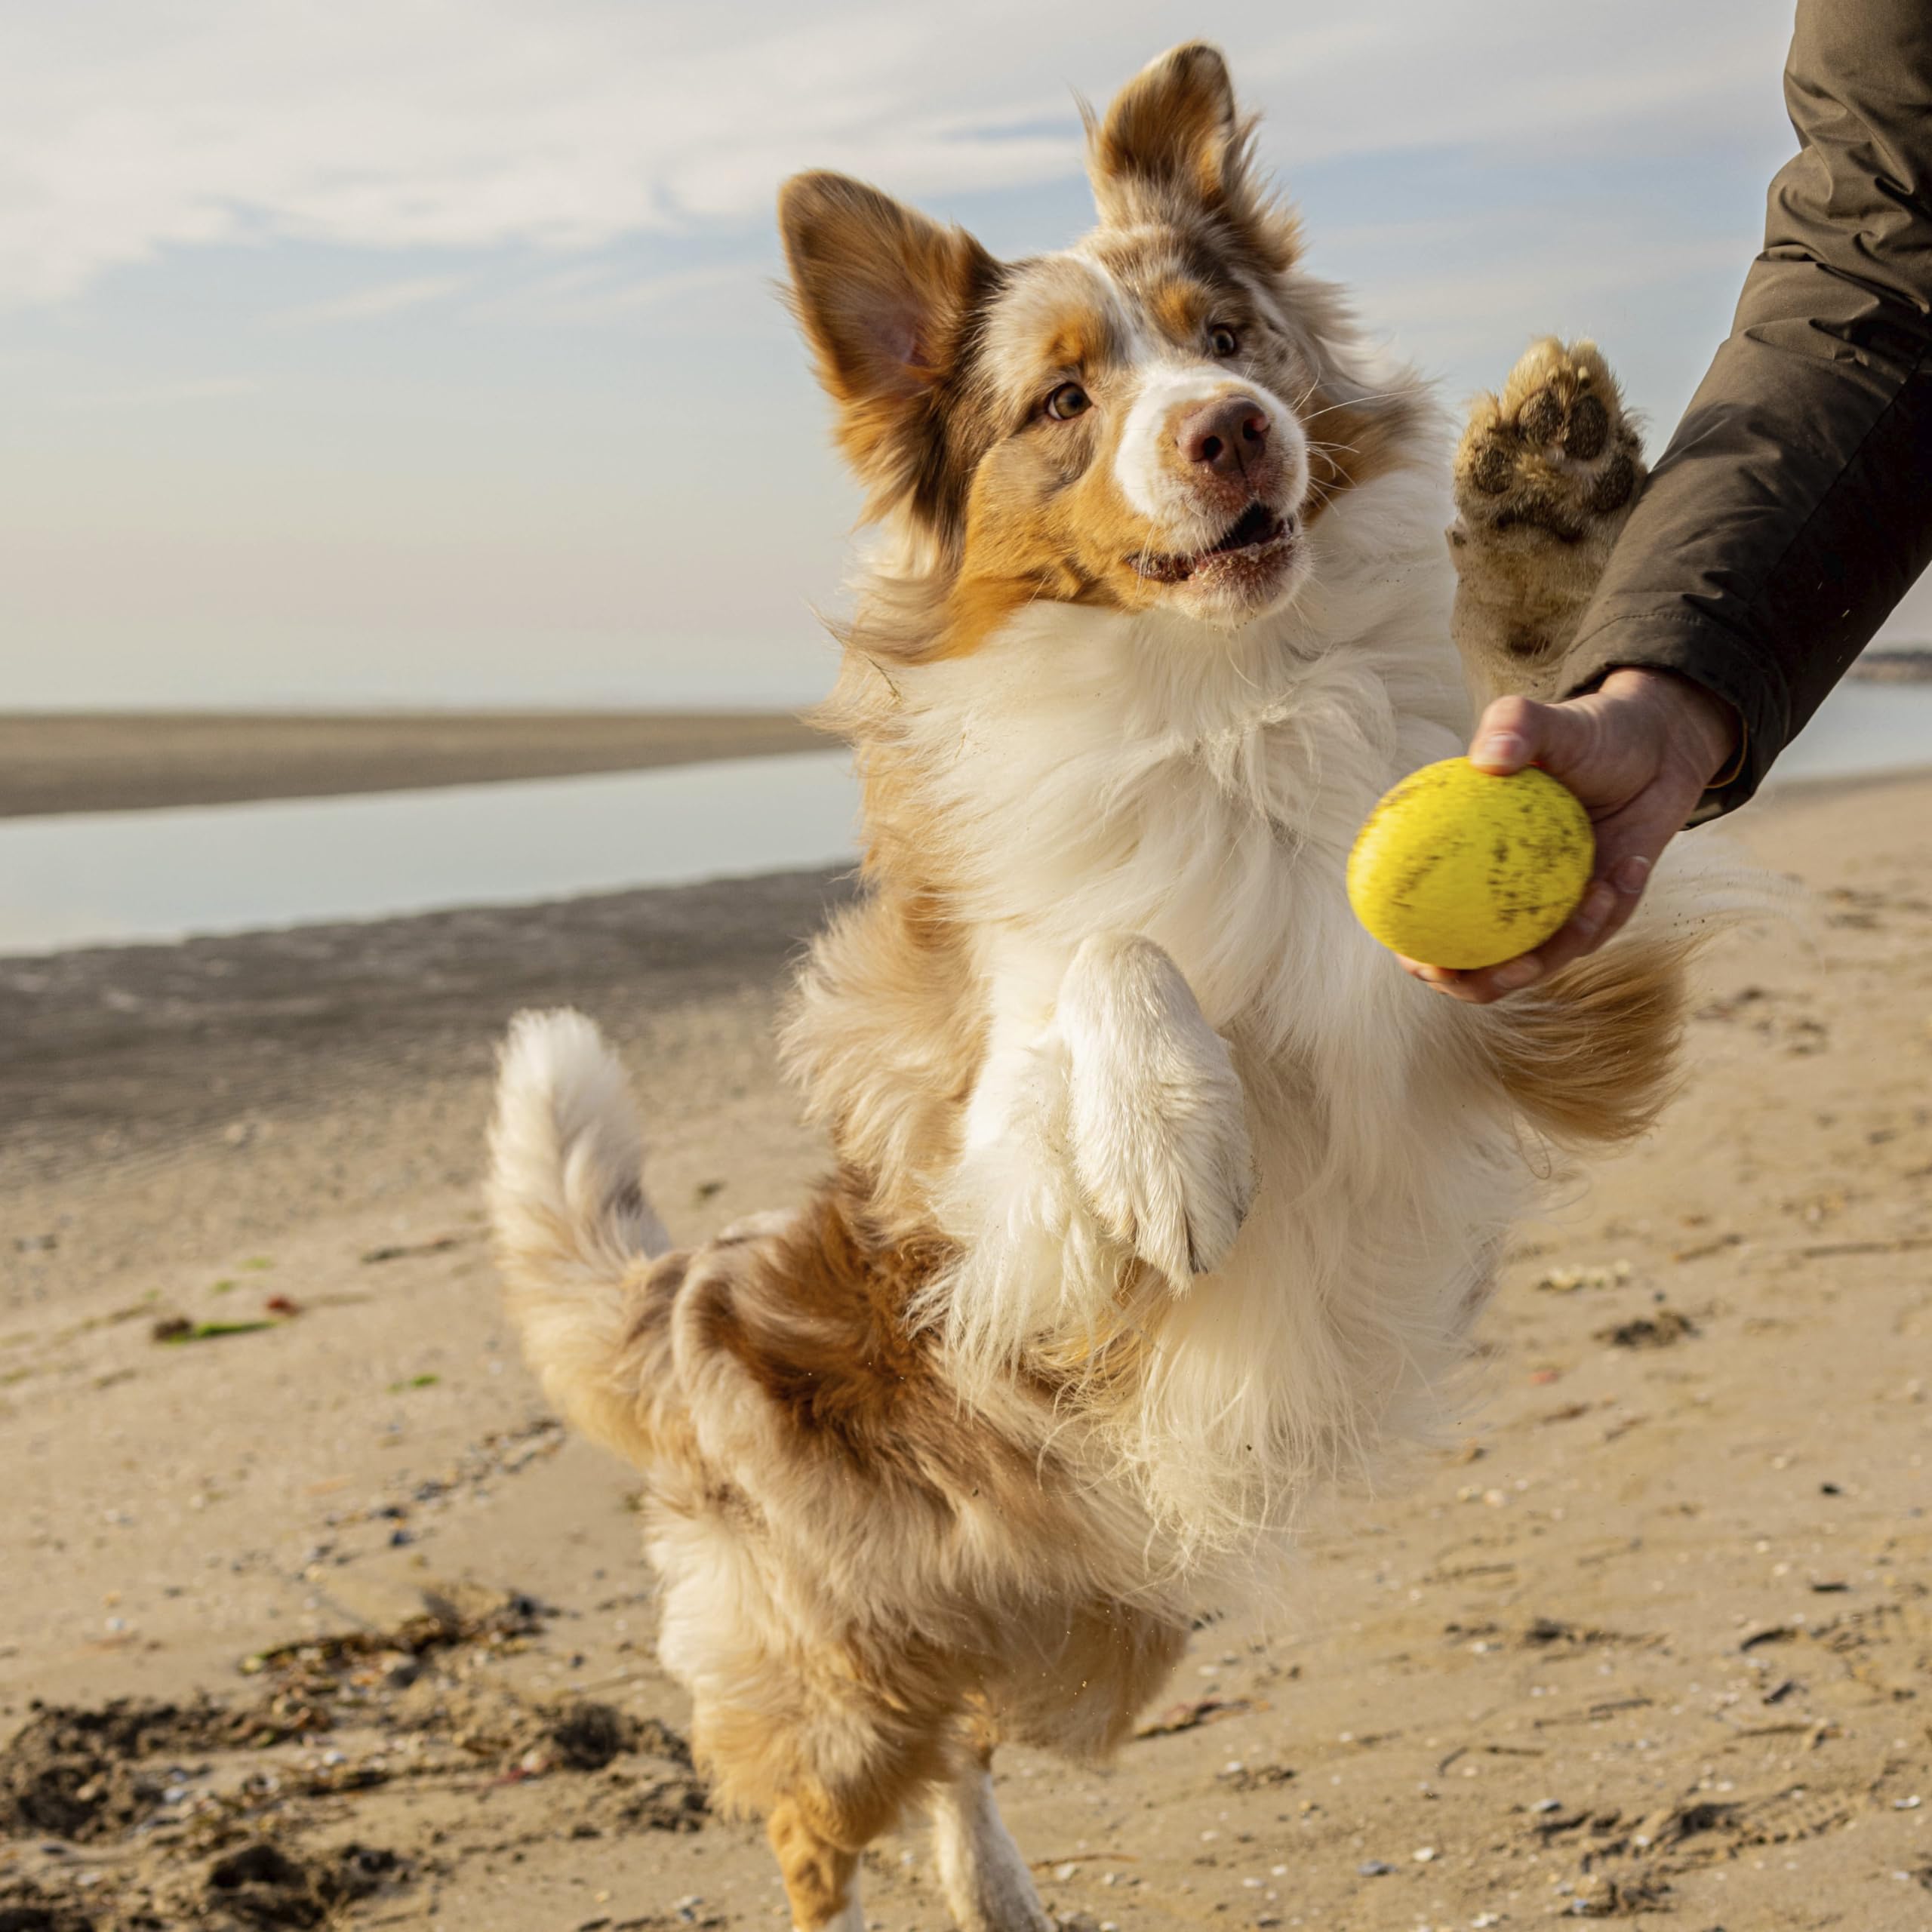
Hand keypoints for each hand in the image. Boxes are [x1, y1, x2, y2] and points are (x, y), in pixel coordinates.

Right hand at [1402, 667, 1738, 1003]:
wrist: (1655, 745)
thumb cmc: (1588, 733)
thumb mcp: (1549, 722)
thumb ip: (1514, 726)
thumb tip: (1488, 758)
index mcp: (1465, 867)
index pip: (1423, 924)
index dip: (1416, 954)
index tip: (1424, 959)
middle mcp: (1500, 899)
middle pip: (1475, 967)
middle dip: (1485, 983)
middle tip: (1513, 966)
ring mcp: (1547, 912)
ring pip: (1544, 958)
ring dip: (1565, 943)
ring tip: (1594, 897)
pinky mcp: (1597, 914)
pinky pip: (1599, 929)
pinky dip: (1613, 906)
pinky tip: (1627, 868)